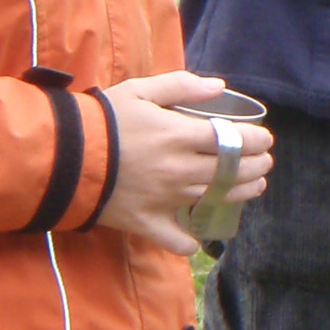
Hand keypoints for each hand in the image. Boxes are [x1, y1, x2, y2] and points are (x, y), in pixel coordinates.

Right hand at [94, 72, 274, 254]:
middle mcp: (180, 170)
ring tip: (253, 187)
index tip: (266, 139)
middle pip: (231, 172)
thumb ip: (181, 86)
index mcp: (180, 136)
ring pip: (214, 200)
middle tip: (264, 162)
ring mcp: (165, 199)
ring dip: (240, 193)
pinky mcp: (146, 222)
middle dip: (256, 166)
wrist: (64, 155)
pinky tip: (197, 238)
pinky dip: (188, 242)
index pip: (232, 140)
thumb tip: (220, 87)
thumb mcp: (140, 90)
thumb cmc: (103, 118)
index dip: (256, 140)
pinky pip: (174, 240)